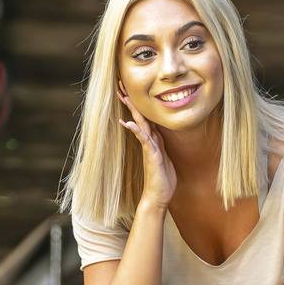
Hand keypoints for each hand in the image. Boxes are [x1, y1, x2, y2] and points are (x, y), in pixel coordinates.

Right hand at [118, 87, 177, 210]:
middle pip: (140, 118)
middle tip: (120, 87)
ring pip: (141, 125)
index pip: (145, 119)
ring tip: (123, 98)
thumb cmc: (162, 180)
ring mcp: (149, 149)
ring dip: (133, 112)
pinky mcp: (151, 156)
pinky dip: (137, 131)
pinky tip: (129, 123)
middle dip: (131, 103)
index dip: (139, 105)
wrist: (158, 197)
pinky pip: (145, 141)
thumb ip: (159, 145)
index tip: (130, 92)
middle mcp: (149, 142)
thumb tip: (156, 134)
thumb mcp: (164, 158)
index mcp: (153, 141)